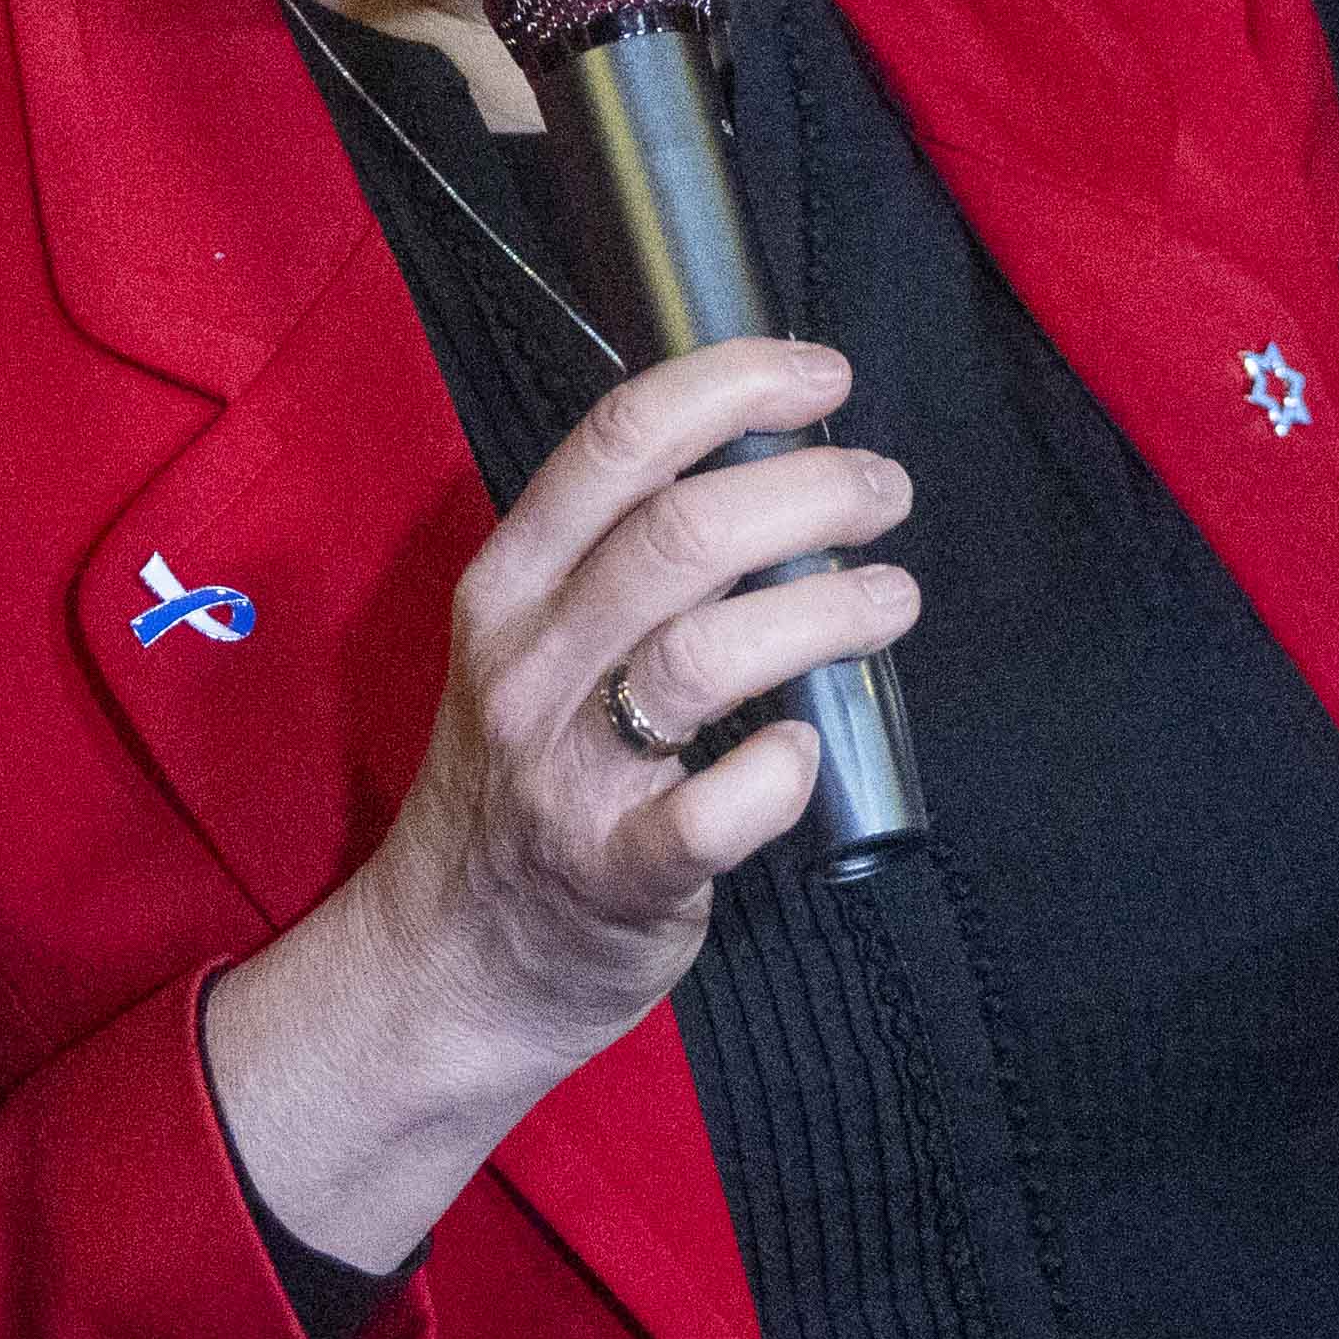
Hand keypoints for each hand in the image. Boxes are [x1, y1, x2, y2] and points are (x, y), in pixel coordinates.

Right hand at [198, 336, 916, 1268]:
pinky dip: (775, 774)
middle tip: (883, 492)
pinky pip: (707, 816)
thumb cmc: (521, 781)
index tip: (824, 376)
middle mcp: (529, 667)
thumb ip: (620, 563)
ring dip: (827, 610)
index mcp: (508, 587)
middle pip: (680, 534)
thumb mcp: (531, 646)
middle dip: (811, 491)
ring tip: (892, 597)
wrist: (446, 963)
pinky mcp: (614, 878)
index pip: (615, 443)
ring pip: (703, 654)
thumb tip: (779, 466)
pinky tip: (808, 746)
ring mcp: (566, 776)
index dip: (733, 387)